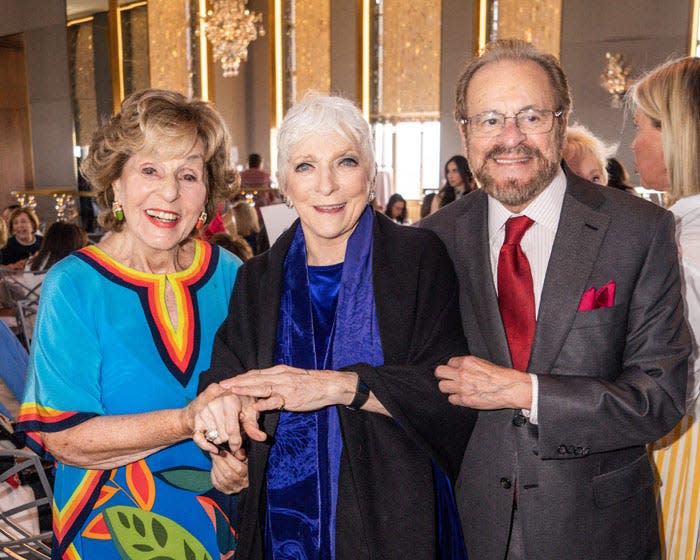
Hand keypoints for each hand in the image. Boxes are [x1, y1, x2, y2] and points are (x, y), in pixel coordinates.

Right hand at [192, 391, 266, 454]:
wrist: (217, 398)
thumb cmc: (239, 404)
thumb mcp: (249, 411)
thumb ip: (253, 425)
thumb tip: (262, 438)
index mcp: (229, 399)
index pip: (231, 428)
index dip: (236, 440)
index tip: (238, 446)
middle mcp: (214, 404)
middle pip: (223, 435)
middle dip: (230, 439)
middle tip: (233, 434)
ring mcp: (203, 412)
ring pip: (214, 438)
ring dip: (221, 440)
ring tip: (225, 433)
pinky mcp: (196, 420)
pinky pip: (199, 439)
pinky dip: (207, 446)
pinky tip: (215, 449)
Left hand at [210, 447, 248, 493]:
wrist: (243, 476)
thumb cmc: (244, 464)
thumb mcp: (245, 457)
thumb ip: (242, 454)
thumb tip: (239, 451)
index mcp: (248, 474)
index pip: (239, 468)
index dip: (229, 459)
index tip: (222, 451)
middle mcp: (242, 483)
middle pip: (228, 474)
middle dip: (219, 462)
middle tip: (214, 453)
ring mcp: (234, 488)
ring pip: (221, 479)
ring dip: (215, 467)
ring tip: (214, 459)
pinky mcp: (226, 491)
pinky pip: (216, 484)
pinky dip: (213, 475)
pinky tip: (214, 468)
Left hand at [220, 365, 355, 412]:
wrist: (328, 385)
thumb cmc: (310, 383)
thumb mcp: (290, 377)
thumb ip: (276, 380)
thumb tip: (263, 384)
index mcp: (278, 372)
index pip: (255, 373)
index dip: (240, 377)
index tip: (227, 380)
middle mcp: (279, 376)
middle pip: (254, 378)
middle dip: (237, 381)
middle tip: (221, 385)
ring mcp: (284, 386)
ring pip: (261, 386)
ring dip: (245, 388)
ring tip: (232, 390)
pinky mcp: (291, 397)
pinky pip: (276, 400)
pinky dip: (265, 402)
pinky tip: (255, 405)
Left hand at [435, 355, 531, 409]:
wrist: (511, 388)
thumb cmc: (502, 376)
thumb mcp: (483, 362)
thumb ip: (469, 365)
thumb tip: (460, 368)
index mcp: (467, 362)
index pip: (449, 362)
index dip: (452, 367)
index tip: (454, 371)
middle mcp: (462, 373)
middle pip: (439, 372)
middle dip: (443, 376)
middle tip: (447, 379)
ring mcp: (462, 387)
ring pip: (442, 386)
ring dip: (448, 388)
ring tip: (454, 389)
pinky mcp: (465, 400)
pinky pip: (451, 399)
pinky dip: (456, 399)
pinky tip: (462, 397)